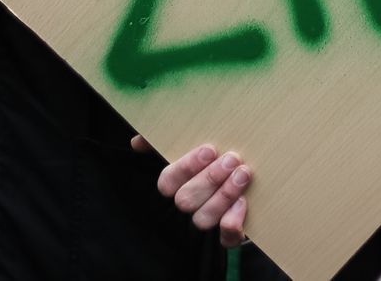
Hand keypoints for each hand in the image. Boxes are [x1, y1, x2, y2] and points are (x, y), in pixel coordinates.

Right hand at [138, 137, 252, 245]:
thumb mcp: (184, 150)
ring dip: (224, 195)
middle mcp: (183, 211)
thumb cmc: (205, 165)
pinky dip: (233, 223)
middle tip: (232, 159)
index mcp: (172, 188)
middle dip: (210, 179)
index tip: (210, 150)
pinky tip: (243, 203)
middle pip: (186, 200)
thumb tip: (137, 141)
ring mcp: (202, 228)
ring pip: (204, 219)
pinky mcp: (224, 239)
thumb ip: (159, 143)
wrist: (235, 182)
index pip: (168, 182)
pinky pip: (225, 239)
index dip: (187, 166)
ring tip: (243, 173)